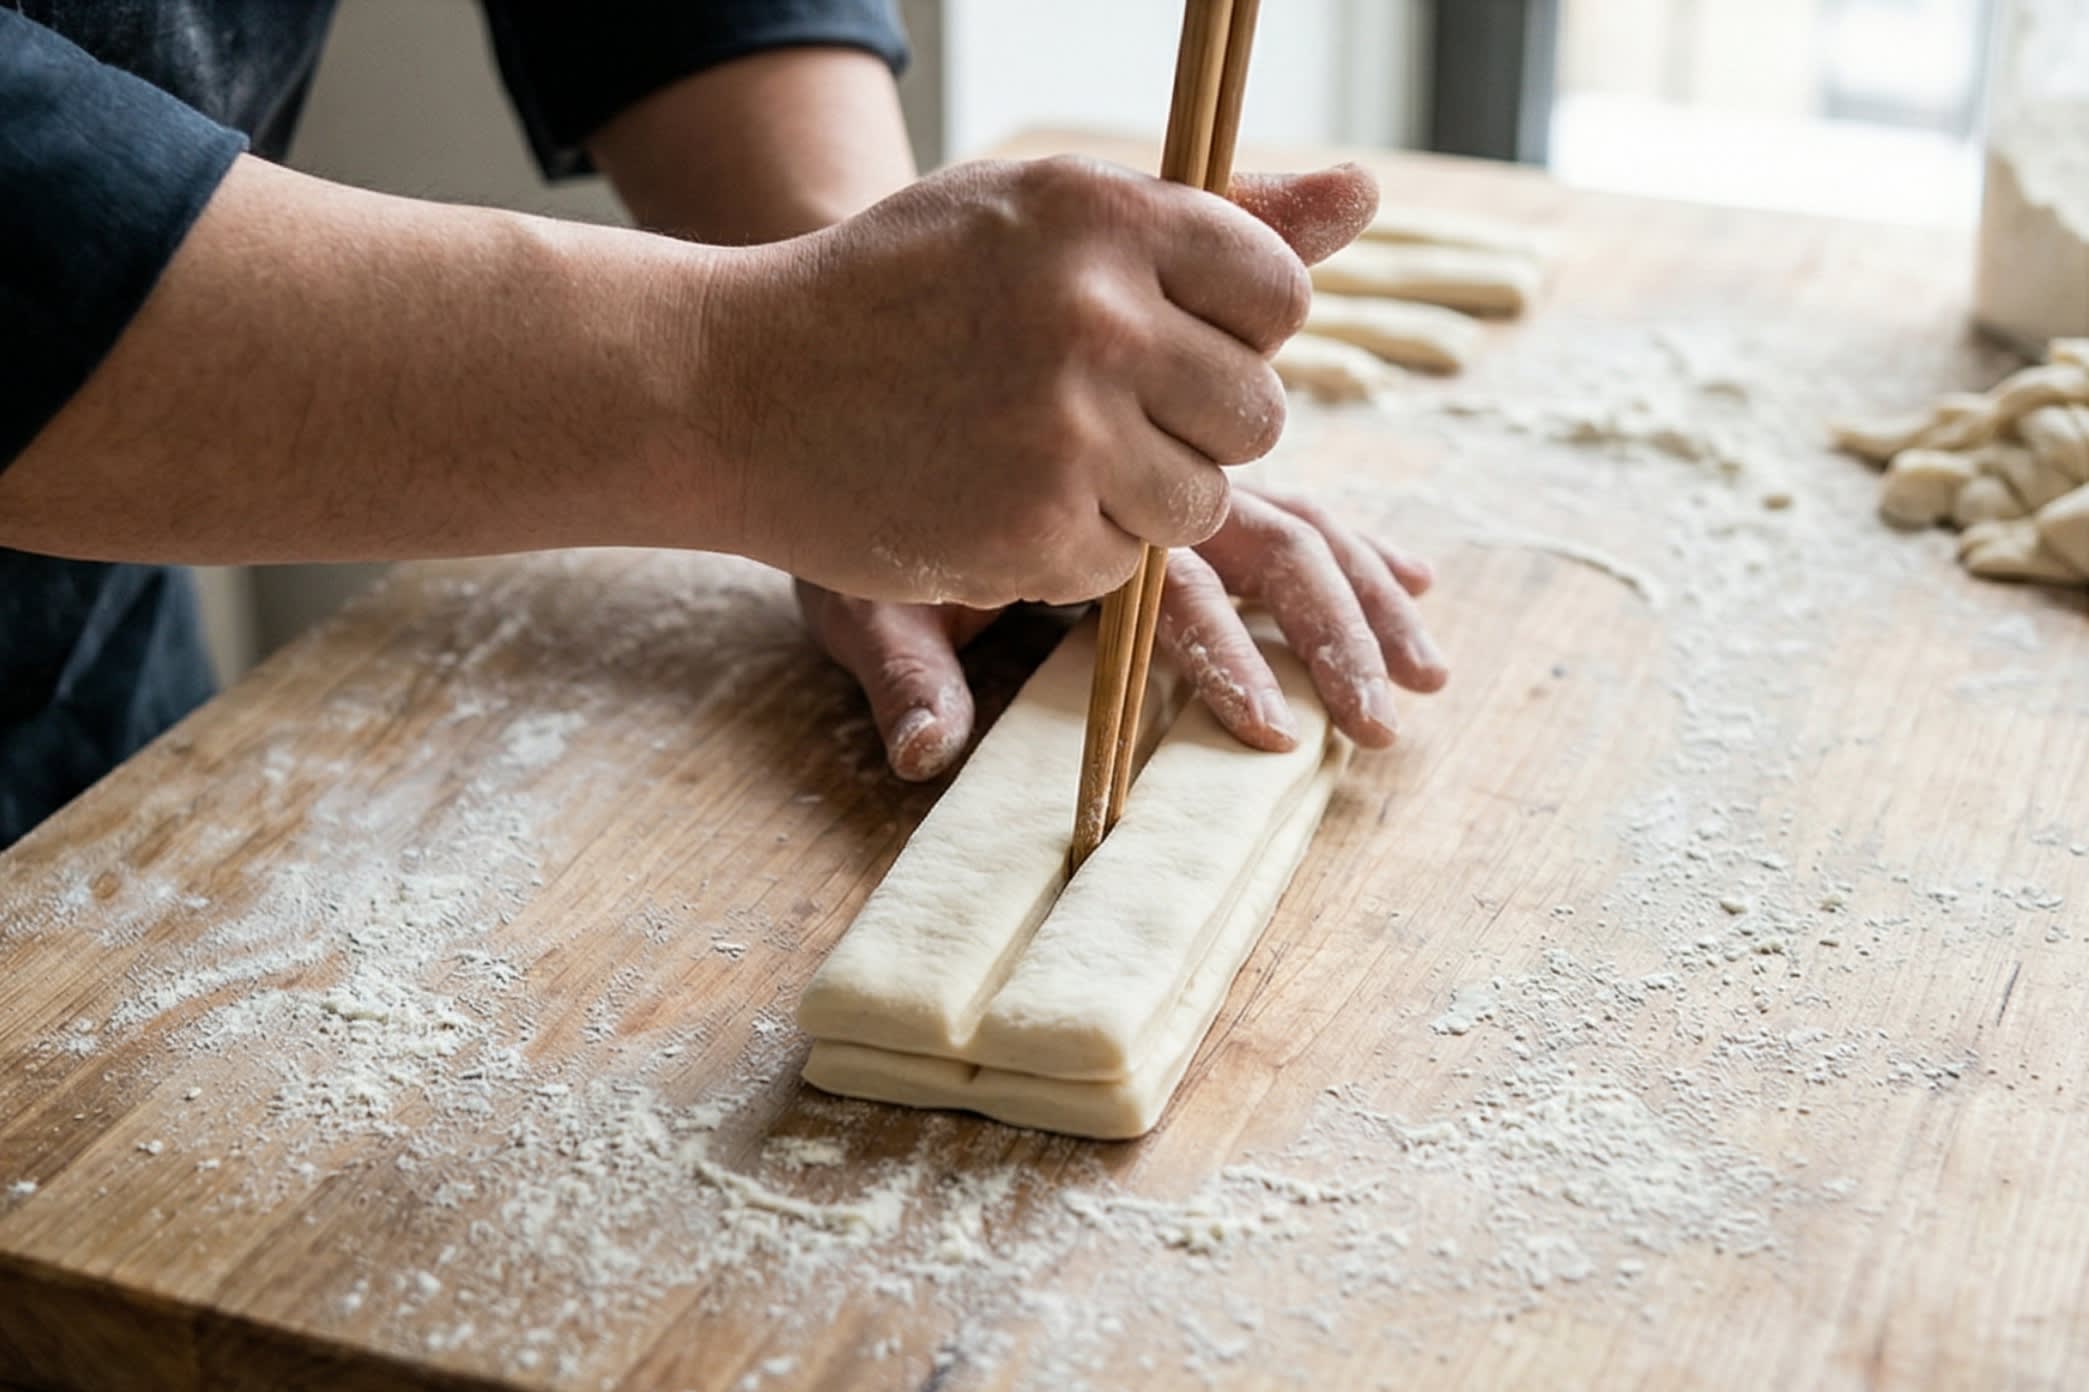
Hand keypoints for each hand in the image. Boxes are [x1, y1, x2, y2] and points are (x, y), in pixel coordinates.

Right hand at [704, 158, 1378, 607]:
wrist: (739, 387)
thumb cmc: (901, 287)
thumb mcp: (1043, 212)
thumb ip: (1215, 213)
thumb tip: (1364, 192)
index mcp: (1106, 214)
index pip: (1280, 293)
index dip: (1238, 327)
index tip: (1170, 334)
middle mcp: (1098, 315)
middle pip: (1260, 411)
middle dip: (1199, 422)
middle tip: (1100, 404)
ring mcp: (1067, 432)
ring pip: (1208, 502)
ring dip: (1144, 496)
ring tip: (1043, 452)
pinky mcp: (1036, 532)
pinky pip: (1128, 565)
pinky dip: (1075, 549)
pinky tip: (994, 496)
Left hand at [800, 488, 1445, 779]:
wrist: (846, 369)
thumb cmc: (848, 489)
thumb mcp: (859, 583)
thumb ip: (903, 664)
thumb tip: (926, 757)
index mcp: (1075, 497)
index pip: (1175, 583)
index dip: (1227, 657)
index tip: (1274, 732)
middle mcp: (1138, 467)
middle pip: (1270, 544)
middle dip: (1333, 636)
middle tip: (1382, 721)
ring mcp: (1167, 467)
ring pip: (1301, 521)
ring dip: (1364, 597)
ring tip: (1426, 675)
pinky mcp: (1181, 472)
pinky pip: (1292, 506)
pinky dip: (1355, 546)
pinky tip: (1414, 582)